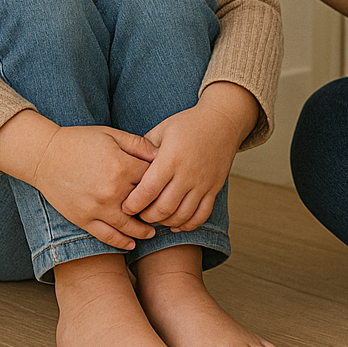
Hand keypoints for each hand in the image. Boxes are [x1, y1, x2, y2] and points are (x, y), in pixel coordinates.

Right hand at [30, 124, 159, 249]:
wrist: (44, 156)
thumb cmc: (79, 141)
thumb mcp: (111, 134)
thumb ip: (138, 145)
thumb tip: (161, 155)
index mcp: (122, 167)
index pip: (153, 179)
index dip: (161, 182)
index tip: (165, 185)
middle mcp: (113, 190)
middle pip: (144, 205)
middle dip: (155, 207)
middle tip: (164, 211)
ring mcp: (98, 208)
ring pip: (129, 226)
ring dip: (143, 230)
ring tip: (152, 232)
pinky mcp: (83, 219)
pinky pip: (107, 236)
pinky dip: (121, 242)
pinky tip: (131, 243)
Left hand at [122, 82, 258, 230]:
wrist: (222, 121)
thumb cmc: (187, 124)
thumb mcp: (161, 130)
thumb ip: (143, 150)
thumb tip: (125, 169)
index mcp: (170, 159)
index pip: (147, 191)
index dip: (133, 204)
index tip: (125, 207)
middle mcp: (188, 174)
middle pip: (163, 209)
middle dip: (146, 217)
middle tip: (137, 215)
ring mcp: (203, 183)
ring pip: (181, 216)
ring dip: (165, 222)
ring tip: (154, 217)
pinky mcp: (214, 188)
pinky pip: (201, 215)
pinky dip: (187, 225)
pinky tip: (175, 224)